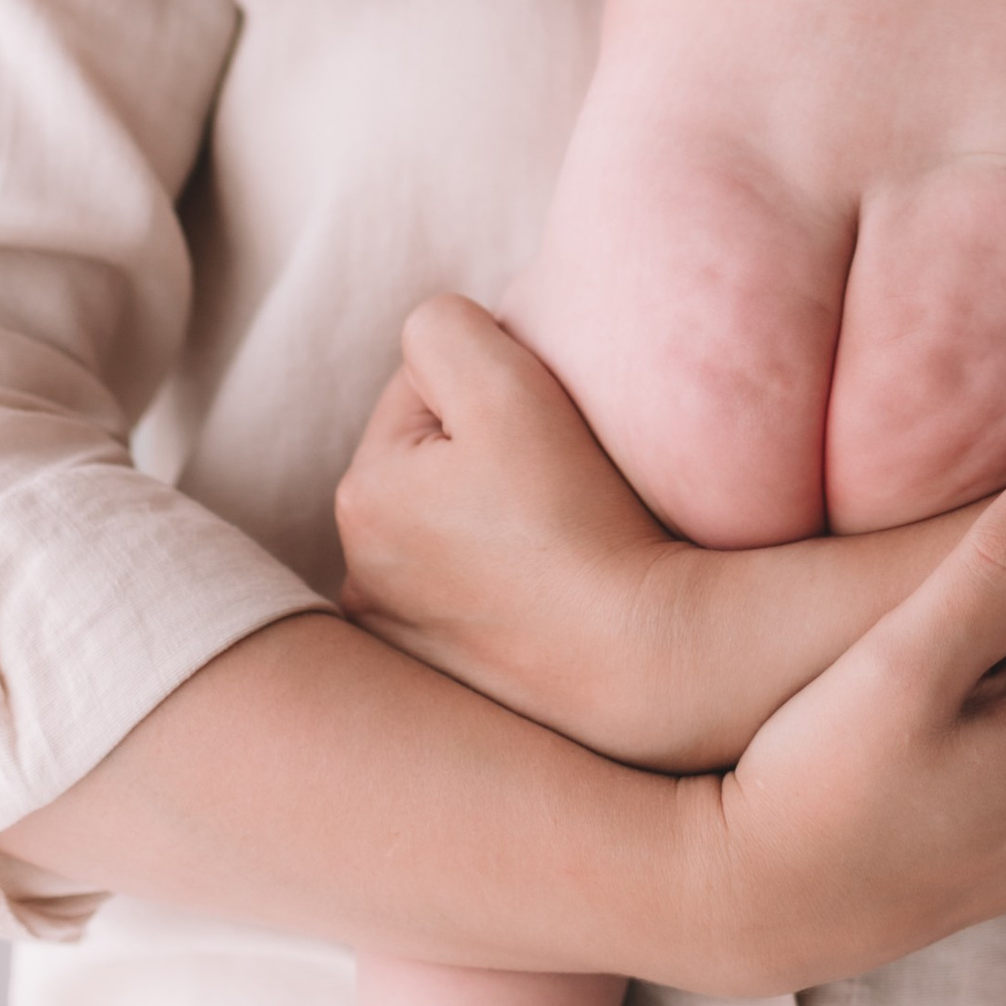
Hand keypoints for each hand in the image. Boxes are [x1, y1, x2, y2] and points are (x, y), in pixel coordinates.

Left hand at [335, 297, 696, 754]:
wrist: (645, 658)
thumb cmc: (578, 514)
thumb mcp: (504, 383)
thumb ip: (443, 325)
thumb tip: (438, 343)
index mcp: (361, 496)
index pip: (426, 384)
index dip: (496, 386)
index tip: (550, 427)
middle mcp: (360, 575)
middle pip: (431, 458)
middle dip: (482, 450)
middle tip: (560, 479)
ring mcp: (400, 636)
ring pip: (450, 522)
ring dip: (488, 513)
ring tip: (559, 534)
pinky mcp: (445, 679)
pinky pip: (470, 590)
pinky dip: (500, 580)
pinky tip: (546, 589)